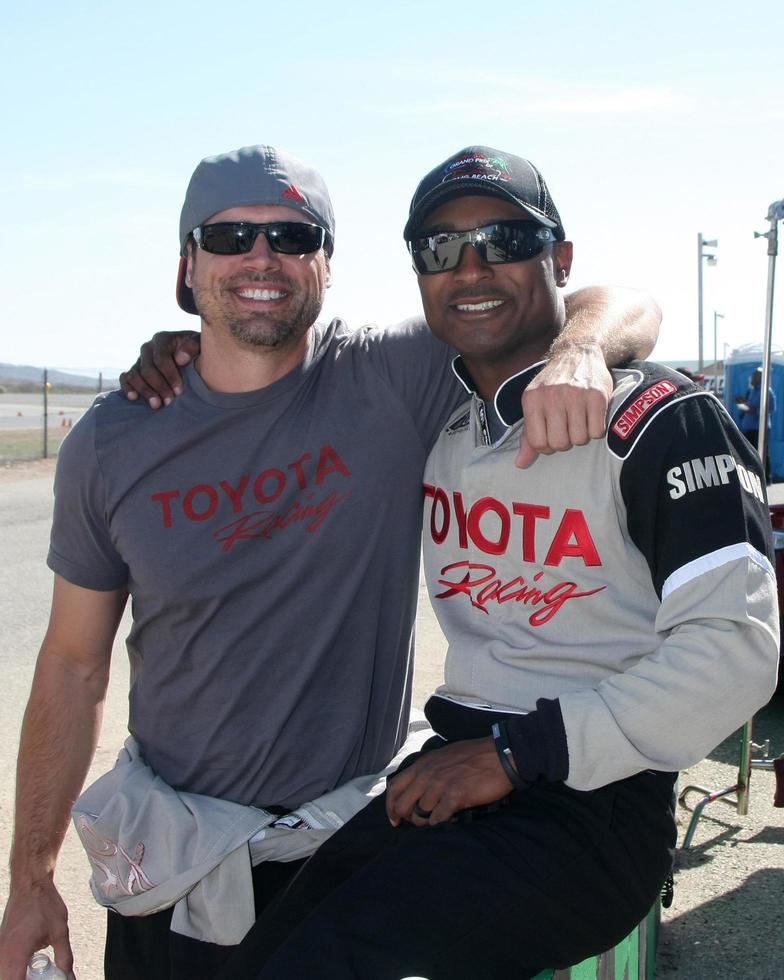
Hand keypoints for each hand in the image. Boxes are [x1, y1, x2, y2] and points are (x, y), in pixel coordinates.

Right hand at [0, 880, 73, 979]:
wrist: (31, 884)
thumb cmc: (43, 903)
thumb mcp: (60, 932)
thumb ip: (64, 958)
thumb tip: (69, 976)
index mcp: (16, 955)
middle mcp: (2, 956)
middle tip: (44, 977)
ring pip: (6, 975)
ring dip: (21, 977)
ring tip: (38, 975)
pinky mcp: (1, 948)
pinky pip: (5, 968)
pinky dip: (16, 972)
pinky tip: (30, 969)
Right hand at [119, 330, 200, 408]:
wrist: (193, 356)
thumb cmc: (198, 351)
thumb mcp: (200, 344)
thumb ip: (193, 346)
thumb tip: (180, 358)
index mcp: (162, 339)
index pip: (161, 358)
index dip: (169, 376)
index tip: (179, 391)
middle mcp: (148, 348)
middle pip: (147, 369)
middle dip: (159, 387)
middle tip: (169, 402)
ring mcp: (139, 359)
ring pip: (134, 374)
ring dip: (145, 391)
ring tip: (156, 405)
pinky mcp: (135, 370)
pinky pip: (125, 378)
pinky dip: (127, 387)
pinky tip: (134, 398)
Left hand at [385, 738, 512, 826]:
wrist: (500, 756)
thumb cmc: (474, 755)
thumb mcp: (444, 755)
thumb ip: (429, 768)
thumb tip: (419, 785)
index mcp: (423, 763)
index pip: (394, 787)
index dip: (390, 806)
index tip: (394, 818)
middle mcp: (428, 774)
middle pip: (402, 804)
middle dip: (405, 818)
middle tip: (414, 823)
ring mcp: (440, 785)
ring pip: (419, 814)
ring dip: (424, 822)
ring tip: (435, 820)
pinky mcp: (455, 797)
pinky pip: (438, 819)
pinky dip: (440, 823)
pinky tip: (448, 819)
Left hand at [516, 343, 612, 467]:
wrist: (577, 353)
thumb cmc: (552, 385)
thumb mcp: (534, 405)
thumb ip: (528, 436)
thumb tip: (520, 464)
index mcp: (532, 400)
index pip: (538, 443)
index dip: (547, 446)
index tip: (552, 435)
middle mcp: (552, 396)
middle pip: (560, 443)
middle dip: (565, 441)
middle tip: (567, 427)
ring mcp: (575, 395)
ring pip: (580, 439)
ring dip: (581, 435)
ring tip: (579, 419)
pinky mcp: (597, 395)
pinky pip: (597, 431)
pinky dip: (596, 429)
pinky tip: (591, 416)